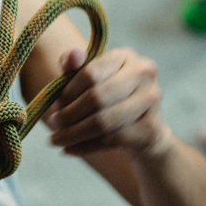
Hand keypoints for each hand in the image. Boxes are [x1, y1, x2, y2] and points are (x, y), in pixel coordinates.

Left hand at [47, 47, 167, 159]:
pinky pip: (111, 140)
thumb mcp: (88, 81)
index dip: (68, 93)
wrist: (141, 129)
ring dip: (74, 134)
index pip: (90, 74)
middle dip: (69, 115)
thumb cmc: (108, 99)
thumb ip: (74, 67)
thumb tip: (72, 55)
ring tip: (56, 140)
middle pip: (97, 98)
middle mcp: (143, 73)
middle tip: (53, 125)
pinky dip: (85, 147)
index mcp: (125, 56)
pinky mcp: (151, 128)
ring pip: (103, 122)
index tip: (54, 106)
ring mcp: (151, 100)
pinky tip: (69, 149)